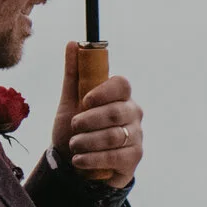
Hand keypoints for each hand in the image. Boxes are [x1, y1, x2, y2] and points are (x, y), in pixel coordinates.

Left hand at [52, 43, 142, 187]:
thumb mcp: (70, 101)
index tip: (85, 100)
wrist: (76, 164)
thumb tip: (72, 42)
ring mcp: (136, 136)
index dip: (103, 91)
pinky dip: (92, 158)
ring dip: (87, 141)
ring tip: (74, 145)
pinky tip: (79, 160)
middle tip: (74, 126)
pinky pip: (114, 156)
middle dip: (89, 120)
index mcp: (120, 96)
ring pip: (113, 136)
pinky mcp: (134, 158)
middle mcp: (133, 113)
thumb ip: (73, 74)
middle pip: (116, 112)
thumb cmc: (76, 129)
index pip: (122, 84)